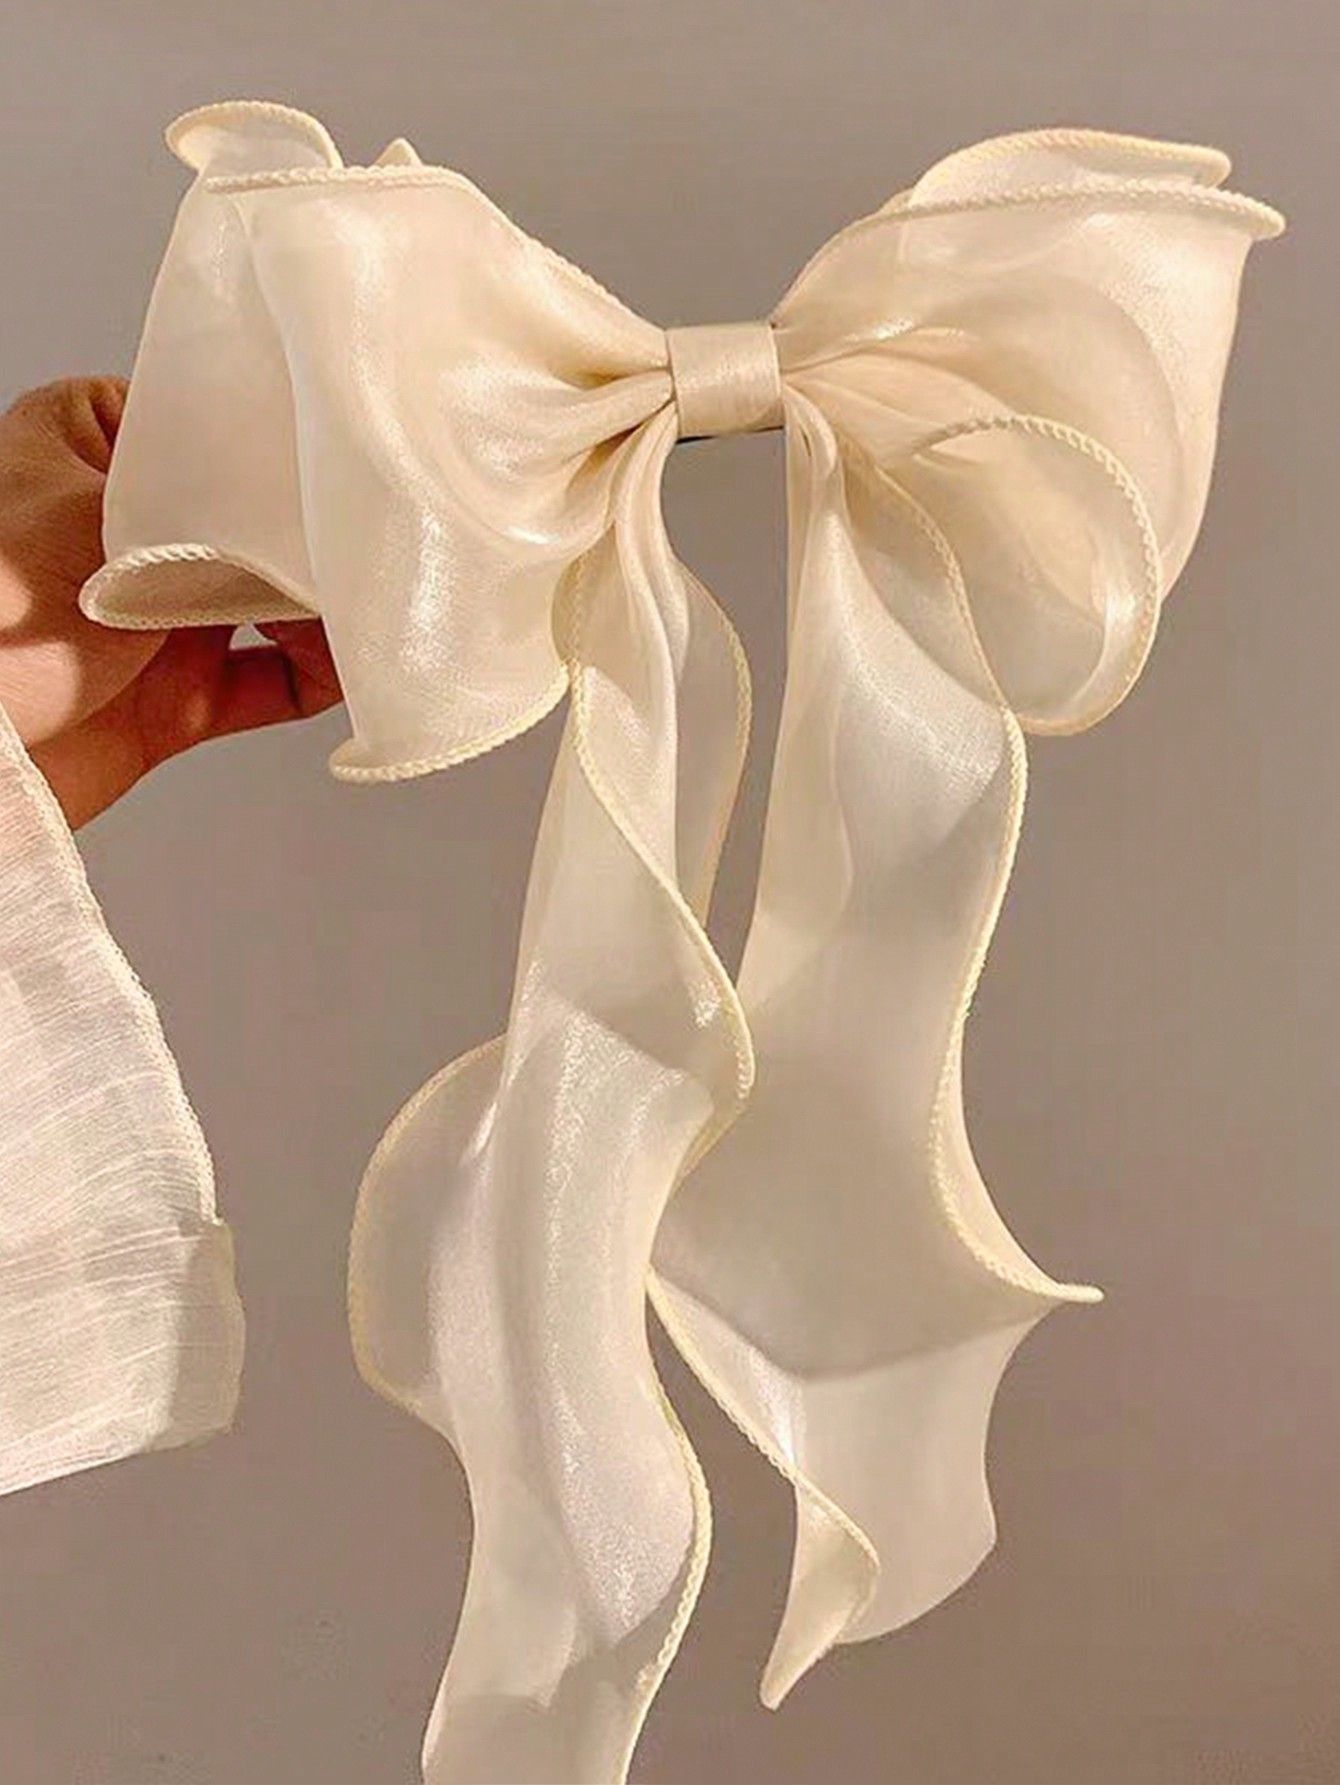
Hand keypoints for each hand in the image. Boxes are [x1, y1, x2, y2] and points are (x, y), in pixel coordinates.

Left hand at [0, 377, 341, 825]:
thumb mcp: (99, 518)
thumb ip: (213, 509)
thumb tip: (305, 510)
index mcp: (86, 450)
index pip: (203, 421)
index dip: (271, 438)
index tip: (328, 450)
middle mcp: (129, 534)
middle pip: (254, 521)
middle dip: (311, 537)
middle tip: (358, 541)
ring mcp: (158, 621)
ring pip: (274, 604)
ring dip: (324, 609)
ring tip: (363, 608)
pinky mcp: (179, 701)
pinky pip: (275, 685)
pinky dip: (321, 676)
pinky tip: (350, 665)